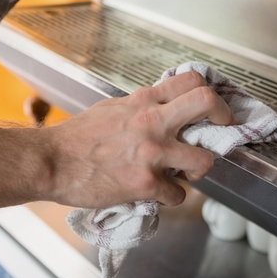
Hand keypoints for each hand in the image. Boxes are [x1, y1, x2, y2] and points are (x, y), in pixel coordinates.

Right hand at [44, 71, 235, 208]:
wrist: (52, 162)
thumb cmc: (77, 136)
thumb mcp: (112, 108)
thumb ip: (141, 106)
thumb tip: (161, 106)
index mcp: (144, 101)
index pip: (192, 81)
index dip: (213, 95)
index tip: (215, 109)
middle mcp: (152, 122)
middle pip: (207, 104)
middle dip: (224, 119)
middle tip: (221, 133)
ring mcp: (152, 153)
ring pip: (205, 160)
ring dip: (199, 170)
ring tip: (186, 172)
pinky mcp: (146, 184)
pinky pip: (178, 194)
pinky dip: (171, 196)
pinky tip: (159, 193)